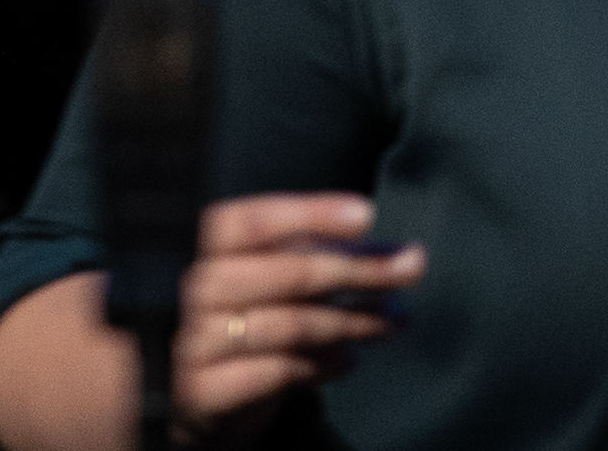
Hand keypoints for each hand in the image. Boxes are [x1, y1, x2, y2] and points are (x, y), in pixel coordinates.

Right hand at [174, 192, 418, 431]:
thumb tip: (402, 255)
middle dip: (356, 269)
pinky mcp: (206, 390)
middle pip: (284, 273)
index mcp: (210, 249)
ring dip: (351, 321)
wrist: (201, 394)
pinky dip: (322, 365)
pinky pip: (278, 372)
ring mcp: (196, 342)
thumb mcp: (280, 277)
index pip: (249, 220)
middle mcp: (197, 290)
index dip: (307, 212)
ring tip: (392, 320)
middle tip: (410, 267)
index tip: (366, 215)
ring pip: (288, 324)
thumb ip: (329, 258)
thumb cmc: (253, 316)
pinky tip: (350, 359)